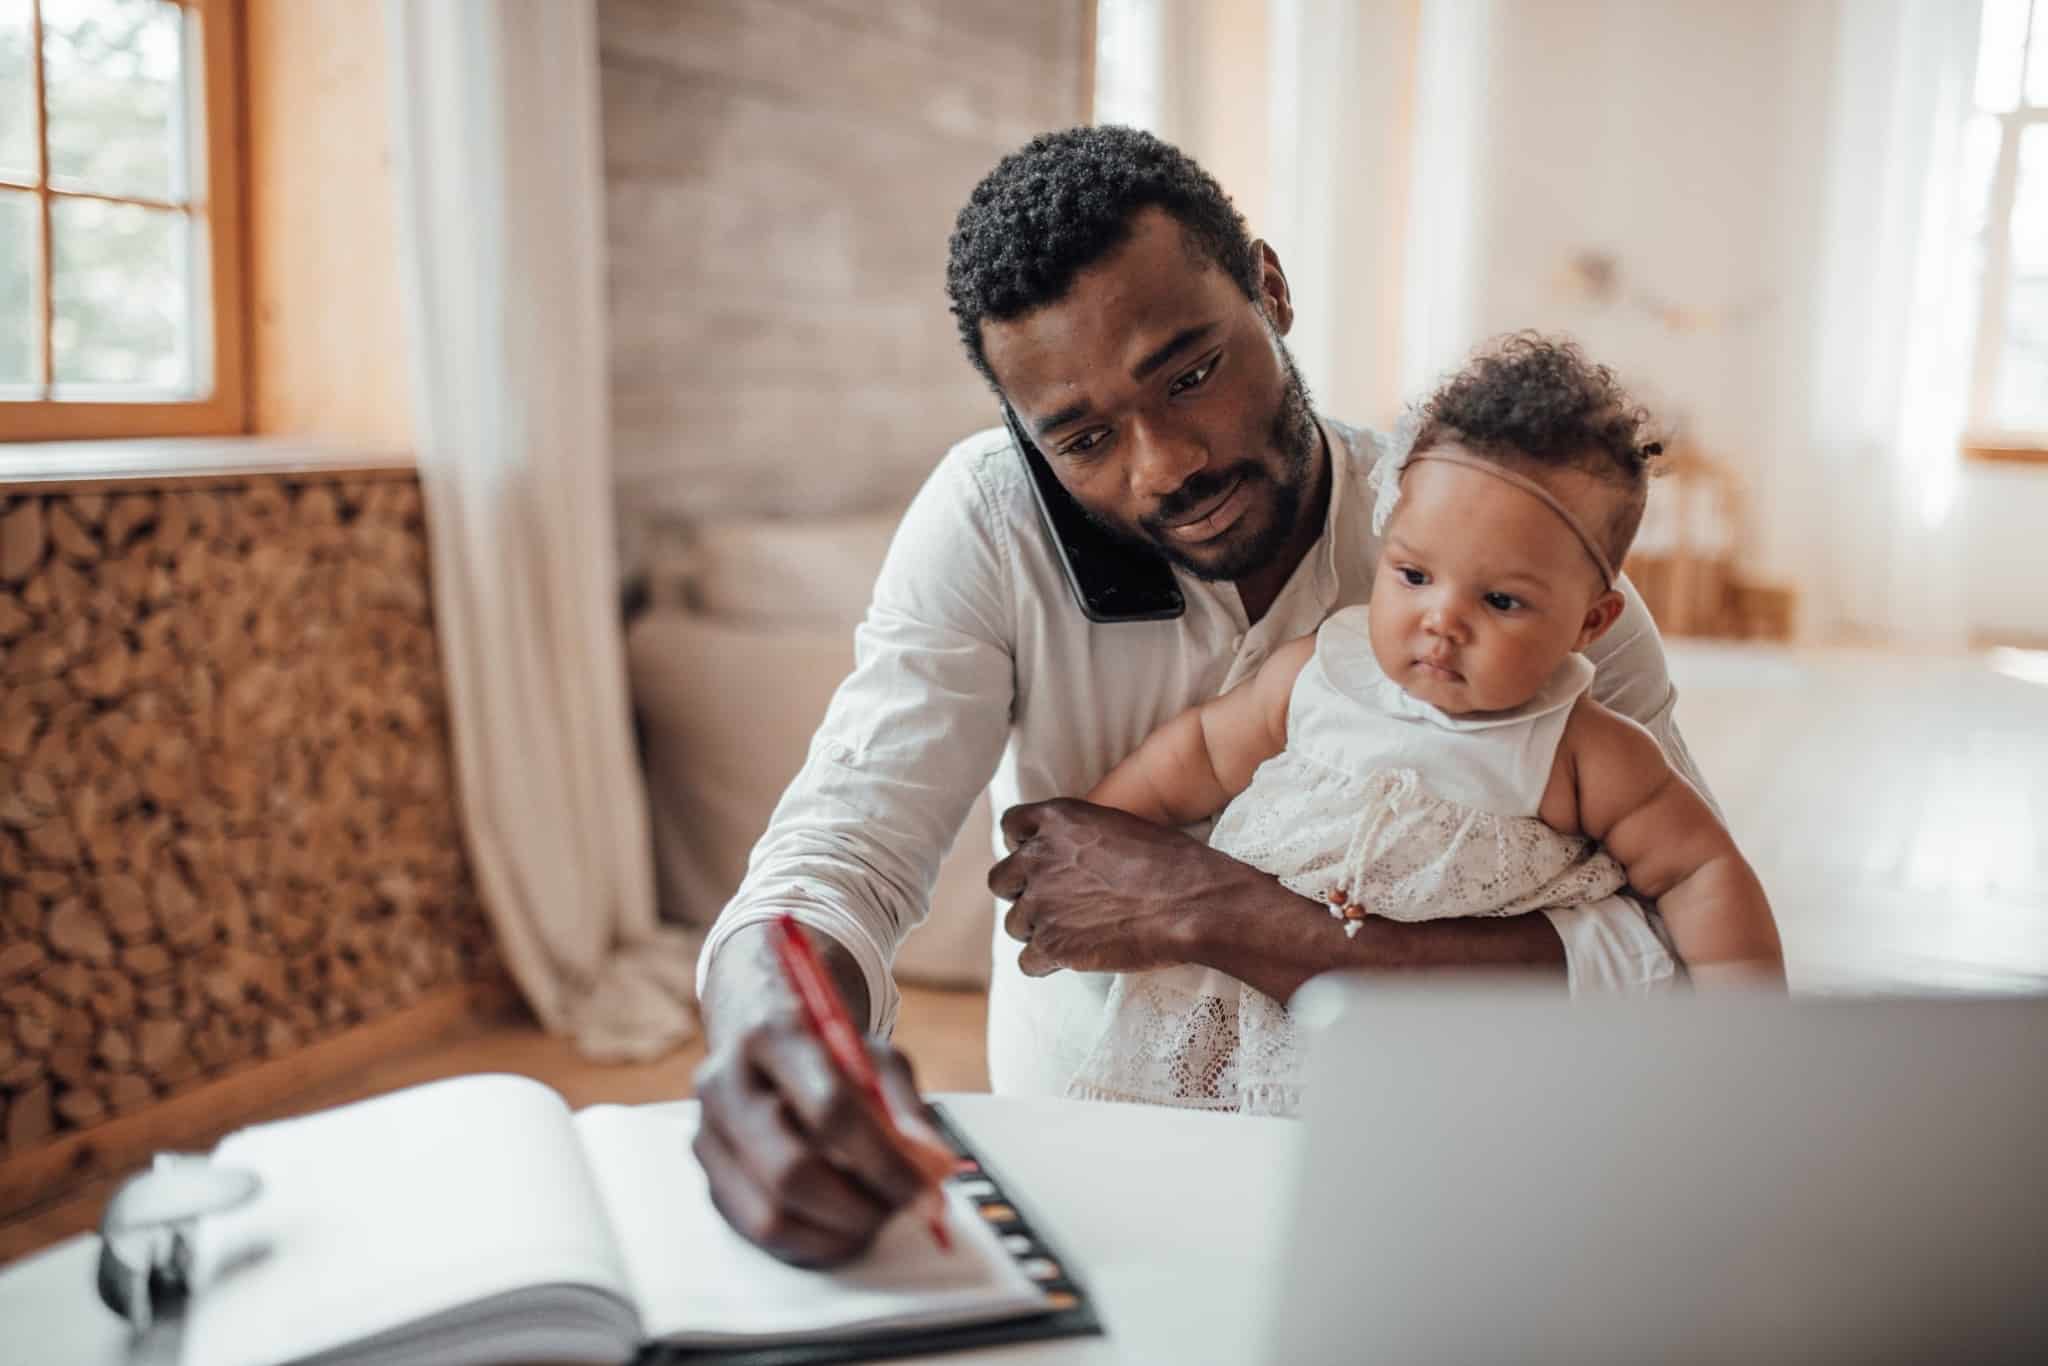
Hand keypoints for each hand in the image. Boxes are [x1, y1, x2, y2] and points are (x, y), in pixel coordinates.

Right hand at [691, 1021, 934, 1267]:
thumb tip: (933, 1168)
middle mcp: (725, 1083)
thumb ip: (907, 1109)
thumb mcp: (875, 1057)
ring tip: (876, 1216)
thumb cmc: (826, 1050)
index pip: (829, 1109)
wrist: (758, 1033)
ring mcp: (707, 1135)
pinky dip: (812, 1242)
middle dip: (859, 1207)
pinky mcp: (708, 1178)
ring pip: (770, 1215)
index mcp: (773, 1035)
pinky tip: (844, 1224)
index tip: (927, 1190)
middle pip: (791, 1171)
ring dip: (836, 1232)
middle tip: (901, 1210)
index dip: (885, 1161)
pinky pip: (758, 1232)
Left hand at [987, 797, 1254, 976]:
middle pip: (1001, 880)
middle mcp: (1039, 857)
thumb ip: (1080, 835)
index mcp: (1058, 820)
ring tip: (1074, 933)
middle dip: (1022, 893)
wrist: (1193, 903)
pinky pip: (1027, 961)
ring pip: (1014, 924)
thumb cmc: (1172, 863)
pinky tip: (1070, 958)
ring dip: (1037, 930)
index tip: (1037, 861)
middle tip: (1054, 904)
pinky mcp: (1052, 944)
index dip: (1021, 846)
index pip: (1011, 826)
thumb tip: (1070, 852)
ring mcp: (1042, 902)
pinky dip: (1045, 963)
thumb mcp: (1120, 825)